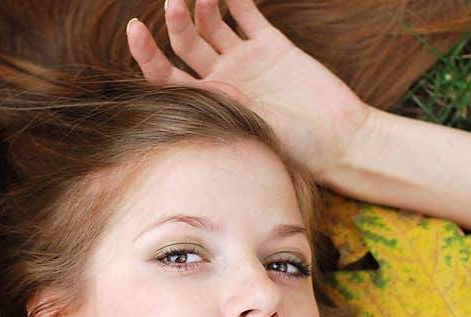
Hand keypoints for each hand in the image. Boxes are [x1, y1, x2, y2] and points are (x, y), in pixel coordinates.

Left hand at [126, 0, 372, 180]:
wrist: (337, 140)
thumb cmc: (293, 147)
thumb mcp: (249, 130)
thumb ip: (221, 105)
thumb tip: (188, 90)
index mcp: (209, 105)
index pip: (166, 77)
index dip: (146, 54)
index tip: (133, 29)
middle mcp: (222, 80)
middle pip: (186, 44)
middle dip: (176, 22)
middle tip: (173, 3)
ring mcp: (245, 61)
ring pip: (213, 25)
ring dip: (203, 5)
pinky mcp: (272, 47)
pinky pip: (247, 15)